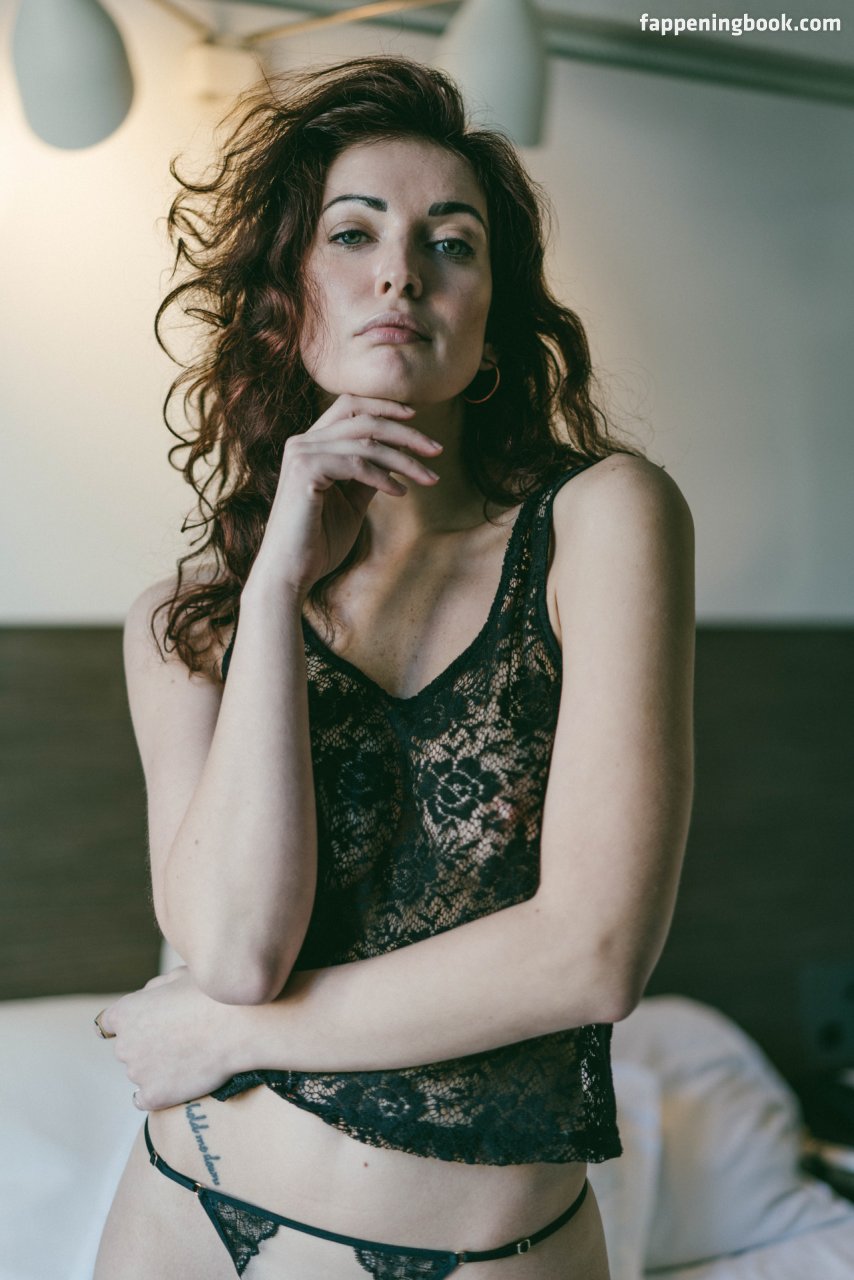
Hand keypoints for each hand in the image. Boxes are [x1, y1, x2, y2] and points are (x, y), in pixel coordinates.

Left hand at [97, 967, 239, 1110]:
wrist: (238, 1025)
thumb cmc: (212, 994)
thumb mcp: (177, 976)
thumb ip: (154, 989)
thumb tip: (147, 998)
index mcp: (125, 1012)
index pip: (107, 1024)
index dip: (126, 1025)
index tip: (141, 1027)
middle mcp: (124, 1044)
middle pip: (126, 1048)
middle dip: (145, 1045)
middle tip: (176, 1040)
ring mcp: (138, 1073)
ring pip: (139, 1072)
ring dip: (154, 1068)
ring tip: (187, 1058)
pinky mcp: (154, 1096)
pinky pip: (144, 1098)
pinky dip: (157, 1092)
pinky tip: (173, 1083)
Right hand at [251, 395, 442, 597]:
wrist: (290, 572)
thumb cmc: (319, 541)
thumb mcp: (352, 502)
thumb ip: (369, 474)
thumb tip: (400, 452)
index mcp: (310, 444)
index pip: (350, 407)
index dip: (384, 406)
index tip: (416, 418)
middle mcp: (302, 442)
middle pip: (363, 420)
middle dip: (406, 432)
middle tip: (436, 450)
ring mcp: (301, 454)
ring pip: (365, 443)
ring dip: (404, 460)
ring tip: (430, 478)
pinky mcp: (304, 472)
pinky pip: (357, 465)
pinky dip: (384, 477)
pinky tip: (401, 492)